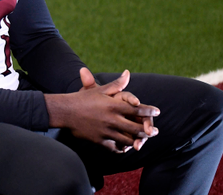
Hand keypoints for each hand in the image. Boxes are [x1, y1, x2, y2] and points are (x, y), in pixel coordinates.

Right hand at [45, 69, 159, 152]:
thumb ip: (117, 84)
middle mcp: (112, 119)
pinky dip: (122, 147)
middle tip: (155, 131)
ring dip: (137, 140)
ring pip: (127, 139)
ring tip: (144, 140)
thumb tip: (128, 73)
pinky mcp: (100, 141)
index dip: (149, 110)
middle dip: (148, 129)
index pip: (136, 109)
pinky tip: (126, 147)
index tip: (157, 111)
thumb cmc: (83, 99)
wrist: (65, 112)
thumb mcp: (100, 90)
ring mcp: (106, 131)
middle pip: (135, 127)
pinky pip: (115, 147)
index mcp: (113, 105)